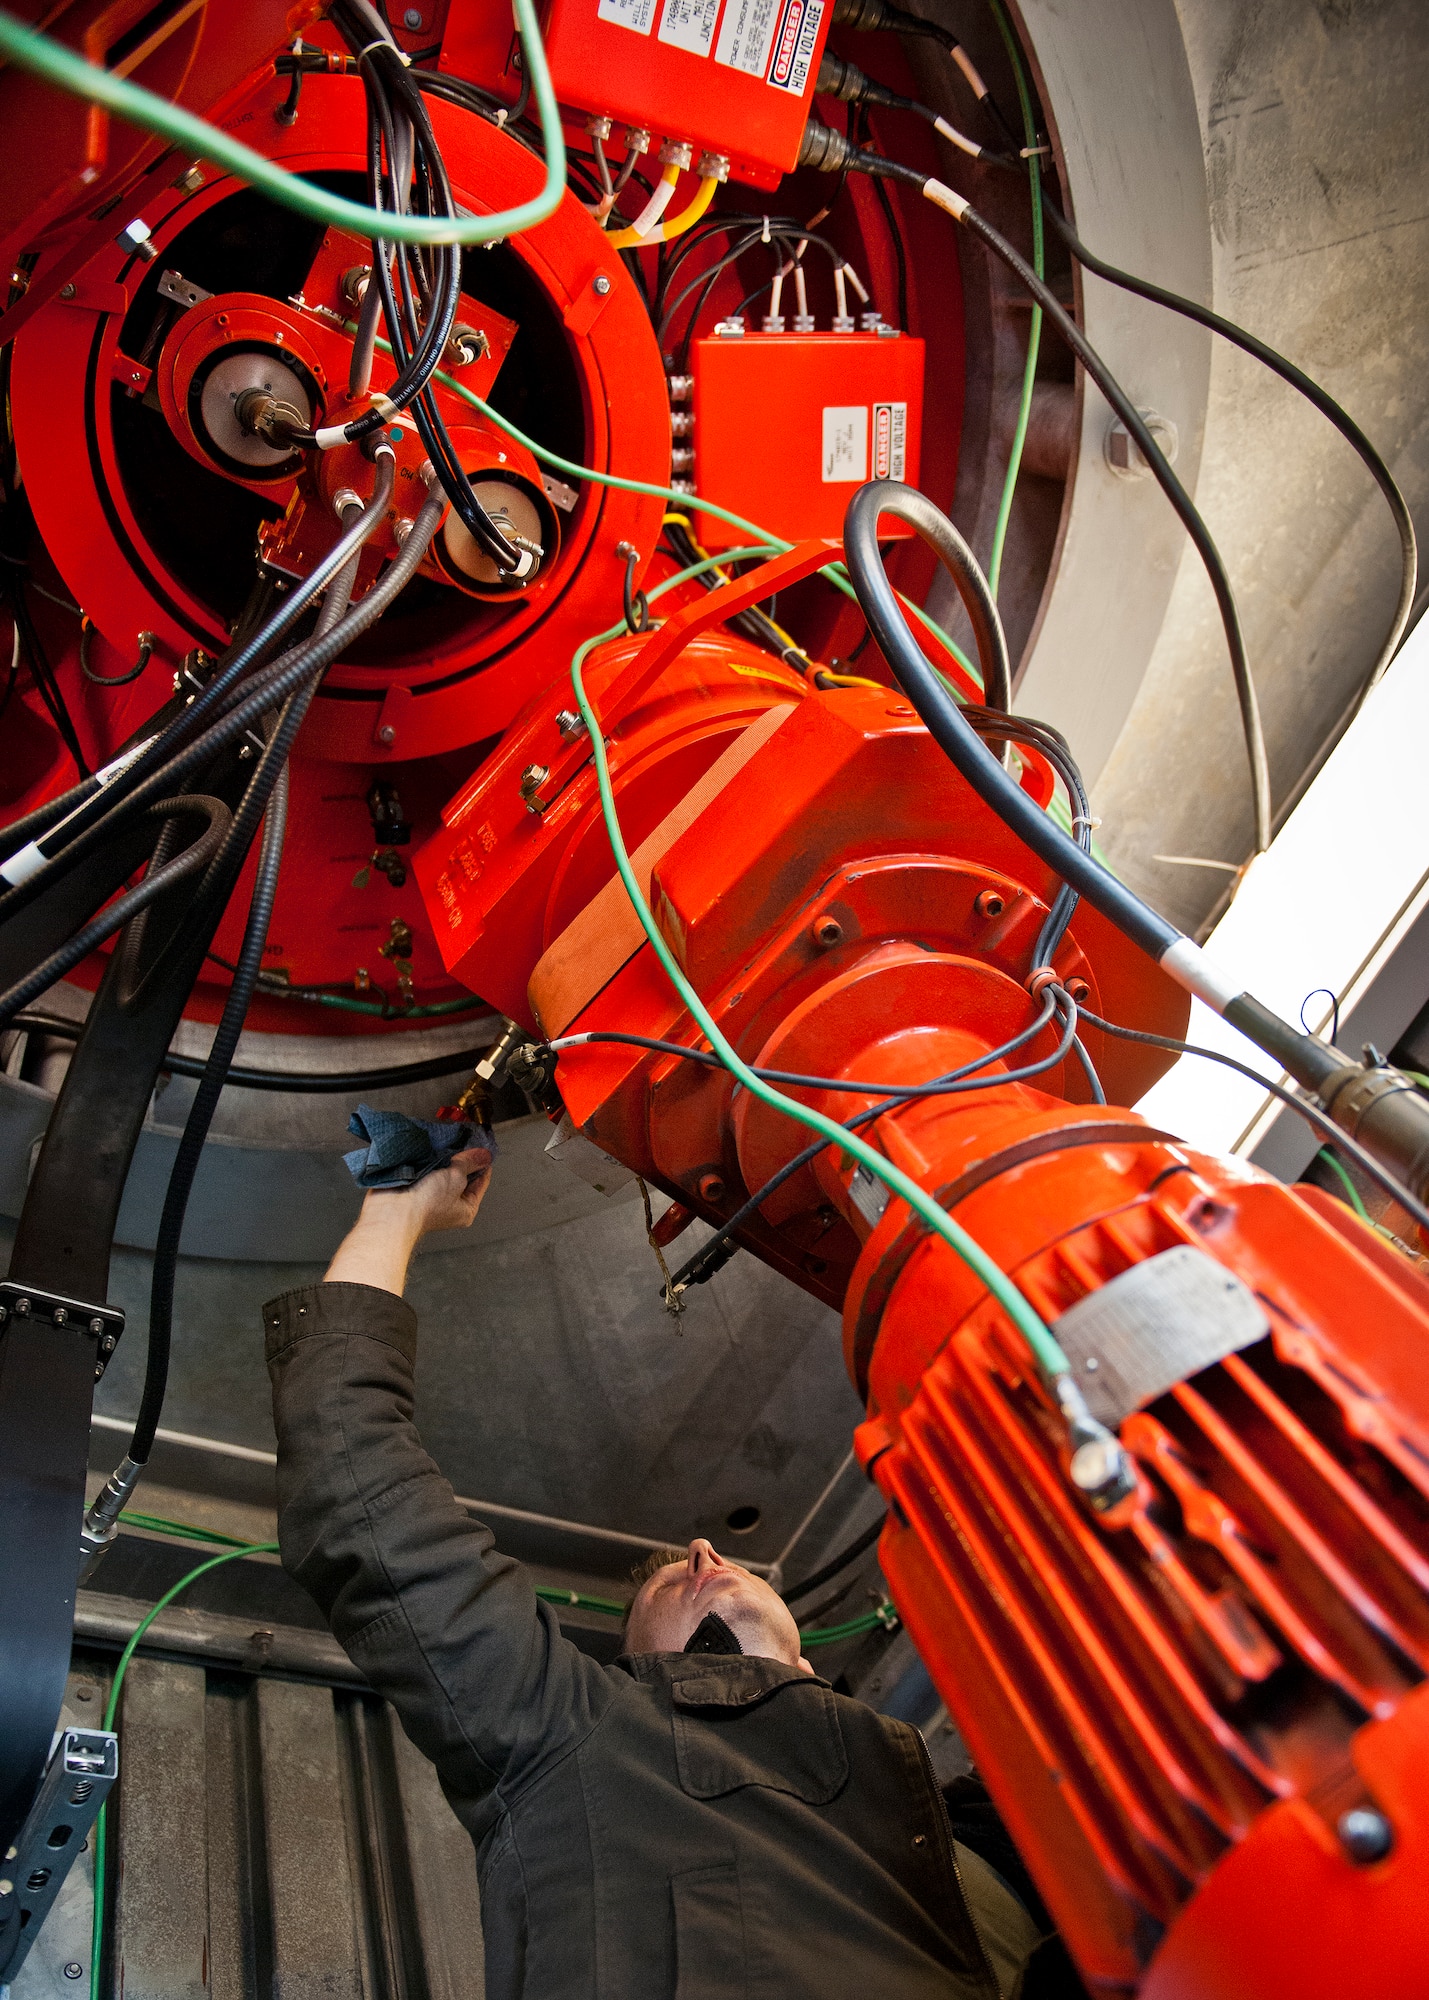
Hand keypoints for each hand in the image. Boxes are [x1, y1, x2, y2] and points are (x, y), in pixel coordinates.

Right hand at [363, 1146, 493, 1240]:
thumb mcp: (457, 1177)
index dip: (483, 1163)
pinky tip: (430, 1150)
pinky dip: (428, 1161)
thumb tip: (483, 1156)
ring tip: (445, 1144)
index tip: (483, 1148)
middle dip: (462, 1160)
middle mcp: (449, 1206)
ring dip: (443, 1160)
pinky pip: (427, 1171)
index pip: (482, 1182)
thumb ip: (470, 1163)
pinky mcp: (415, 1189)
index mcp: (466, 1209)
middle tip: (463, 1142)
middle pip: (462, 1177)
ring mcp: (431, 1198)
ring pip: (443, 1172)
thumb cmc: (426, 1204)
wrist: (393, 1210)